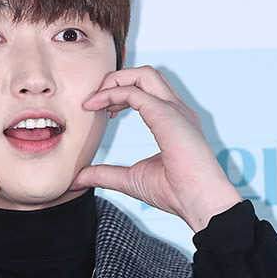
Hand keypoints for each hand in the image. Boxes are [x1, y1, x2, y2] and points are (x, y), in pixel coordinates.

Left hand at [71, 66, 241, 232]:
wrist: (199, 203)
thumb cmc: (176, 193)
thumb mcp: (129, 180)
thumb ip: (104, 174)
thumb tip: (77, 179)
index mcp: (173, 121)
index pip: (146, 90)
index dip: (120, 94)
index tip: (102, 112)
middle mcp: (176, 110)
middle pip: (145, 75)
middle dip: (116, 80)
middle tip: (94, 101)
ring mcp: (175, 110)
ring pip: (143, 74)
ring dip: (114, 81)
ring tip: (94, 100)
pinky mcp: (167, 115)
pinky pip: (135, 92)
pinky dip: (112, 93)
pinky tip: (95, 106)